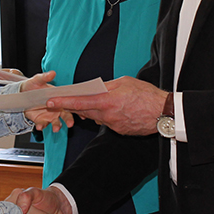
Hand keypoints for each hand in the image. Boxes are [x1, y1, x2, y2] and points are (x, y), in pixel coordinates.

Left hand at [22, 71, 73, 132]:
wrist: (21, 94)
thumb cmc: (33, 86)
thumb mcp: (38, 80)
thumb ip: (45, 77)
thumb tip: (52, 73)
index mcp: (59, 99)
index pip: (69, 103)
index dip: (74, 107)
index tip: (77, 110)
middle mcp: (56, 109)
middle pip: (66, 116)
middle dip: (69, 120)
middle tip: (70, 124)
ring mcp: (49, 116)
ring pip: (56, 123)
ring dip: (57, 126)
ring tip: (56, 128)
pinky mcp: (41, 120)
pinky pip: (42, 125)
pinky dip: (42, 126)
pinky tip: (39, 127)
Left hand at [45, 75, 166, 135]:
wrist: (164, 113)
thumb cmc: (146, 95)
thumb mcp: (125, 82)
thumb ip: (107, 86)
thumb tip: (96, 88)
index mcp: (108, 101)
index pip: (80, 102)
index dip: (63, 102)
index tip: (50, 102)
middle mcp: (108, 115)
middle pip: (85, 111)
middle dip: (75, 106)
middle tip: (66, 101)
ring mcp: (114, 125)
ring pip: (96, 117)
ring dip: (94, 110)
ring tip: (102, 101)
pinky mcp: (120, 131)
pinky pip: (108, 122)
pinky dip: (107, 116)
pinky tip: (117, 109)